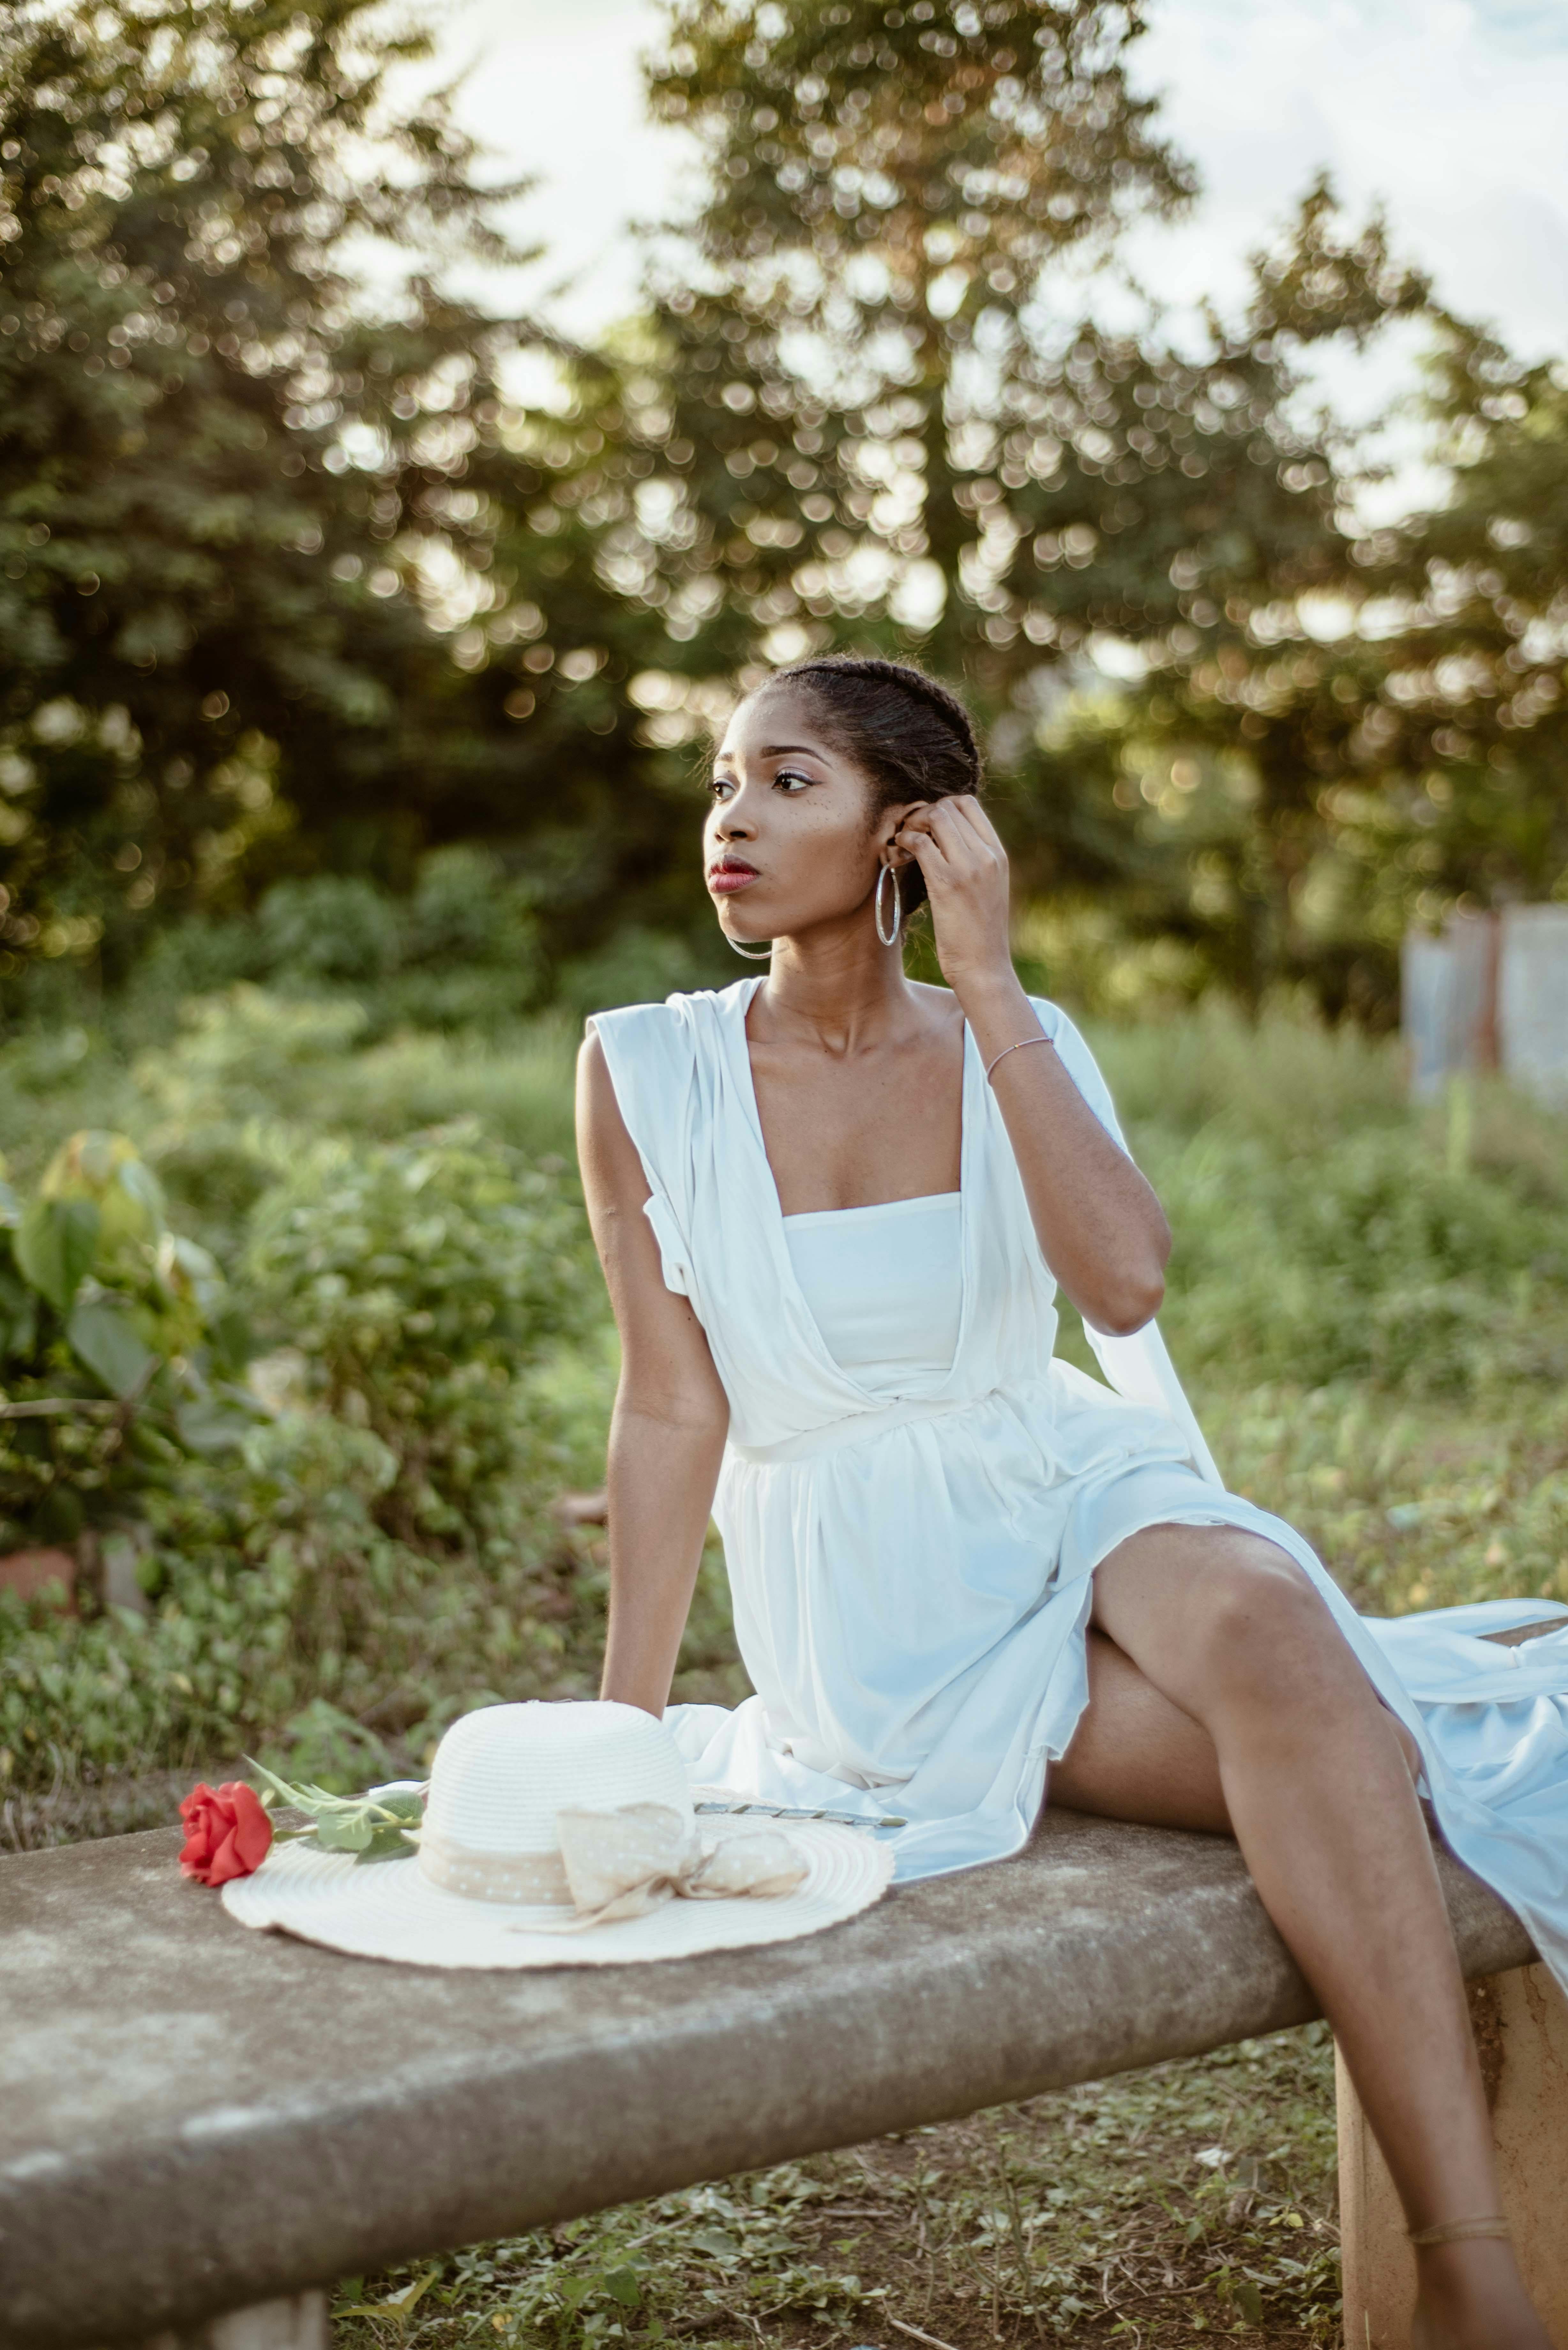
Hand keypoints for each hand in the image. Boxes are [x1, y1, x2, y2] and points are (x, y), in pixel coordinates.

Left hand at [890, 795, 1014, 994]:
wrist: (984, 967)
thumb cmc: (979, 934)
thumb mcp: (988, 889)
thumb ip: (974, 861)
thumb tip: (945, 841)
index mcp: (998, 854)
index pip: (968, 803)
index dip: (940, 806)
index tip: (926, 828)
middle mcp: (987, 855)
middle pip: (949, 805)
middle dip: (922, 813)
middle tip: (909, 835)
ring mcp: (969, 867)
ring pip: (935, 817)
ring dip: (911, 825)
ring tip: (902, 845)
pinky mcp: (948, 883)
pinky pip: (919, 843)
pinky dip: (903, 842)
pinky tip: (896, 856)